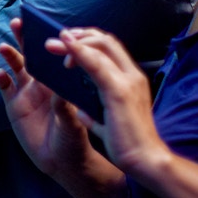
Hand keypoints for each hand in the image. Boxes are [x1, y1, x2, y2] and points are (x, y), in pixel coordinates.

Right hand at [0, 17, 94, 177]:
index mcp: (60, 82)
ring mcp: (27, 92)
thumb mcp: (72, 124)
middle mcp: (43, 82)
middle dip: (25, 37)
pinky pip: (5, 87)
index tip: (43, 26)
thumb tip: (58, 92)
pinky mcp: (14, 105)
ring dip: (10, 55)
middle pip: (32, 54)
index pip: (53, 55)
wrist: (62, 162)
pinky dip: (1, 79)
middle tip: (18, 22)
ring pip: (16, 66)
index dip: (47, 40)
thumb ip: (63, 108)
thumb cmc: (74, 139)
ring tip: (4, 47)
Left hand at [57, 27, 169, 174]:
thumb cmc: (129, 145)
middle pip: (105, 40)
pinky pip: (97, 65)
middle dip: (78, 35)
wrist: (146, 162)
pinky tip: (66, 47)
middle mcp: (132, 76)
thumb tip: (81, 112)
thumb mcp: (109, 124)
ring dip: (73, 42)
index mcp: (130, 81)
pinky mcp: (119, 92)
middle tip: (55, 40)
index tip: (67, 42)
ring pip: (101, 47)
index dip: (88, 40)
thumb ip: (95, 115)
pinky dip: (80, 52)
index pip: (110, 48)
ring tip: (51, 44)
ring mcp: (127, 81)